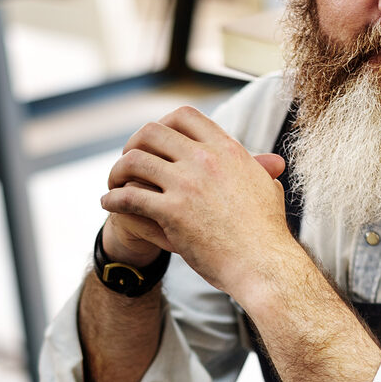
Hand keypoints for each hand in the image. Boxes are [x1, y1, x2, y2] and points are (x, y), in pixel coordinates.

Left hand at [100, 106, 291, 296]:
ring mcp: (186, 184)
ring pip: (134, 161)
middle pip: (152, 132)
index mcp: (226, 149)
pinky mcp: (172, 212)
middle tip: (128, 162)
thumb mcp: (267, 190)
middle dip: (133, 144)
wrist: (263, 264)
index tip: (154, 141)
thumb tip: (272, 165)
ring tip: (113, 184)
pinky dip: (113, 199)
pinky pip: (129, 197)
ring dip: (117, 171)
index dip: (162, 125)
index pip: (184, 117)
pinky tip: (109, 204)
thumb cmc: (267, 233)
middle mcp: (204, 159)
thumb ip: (261, 171)